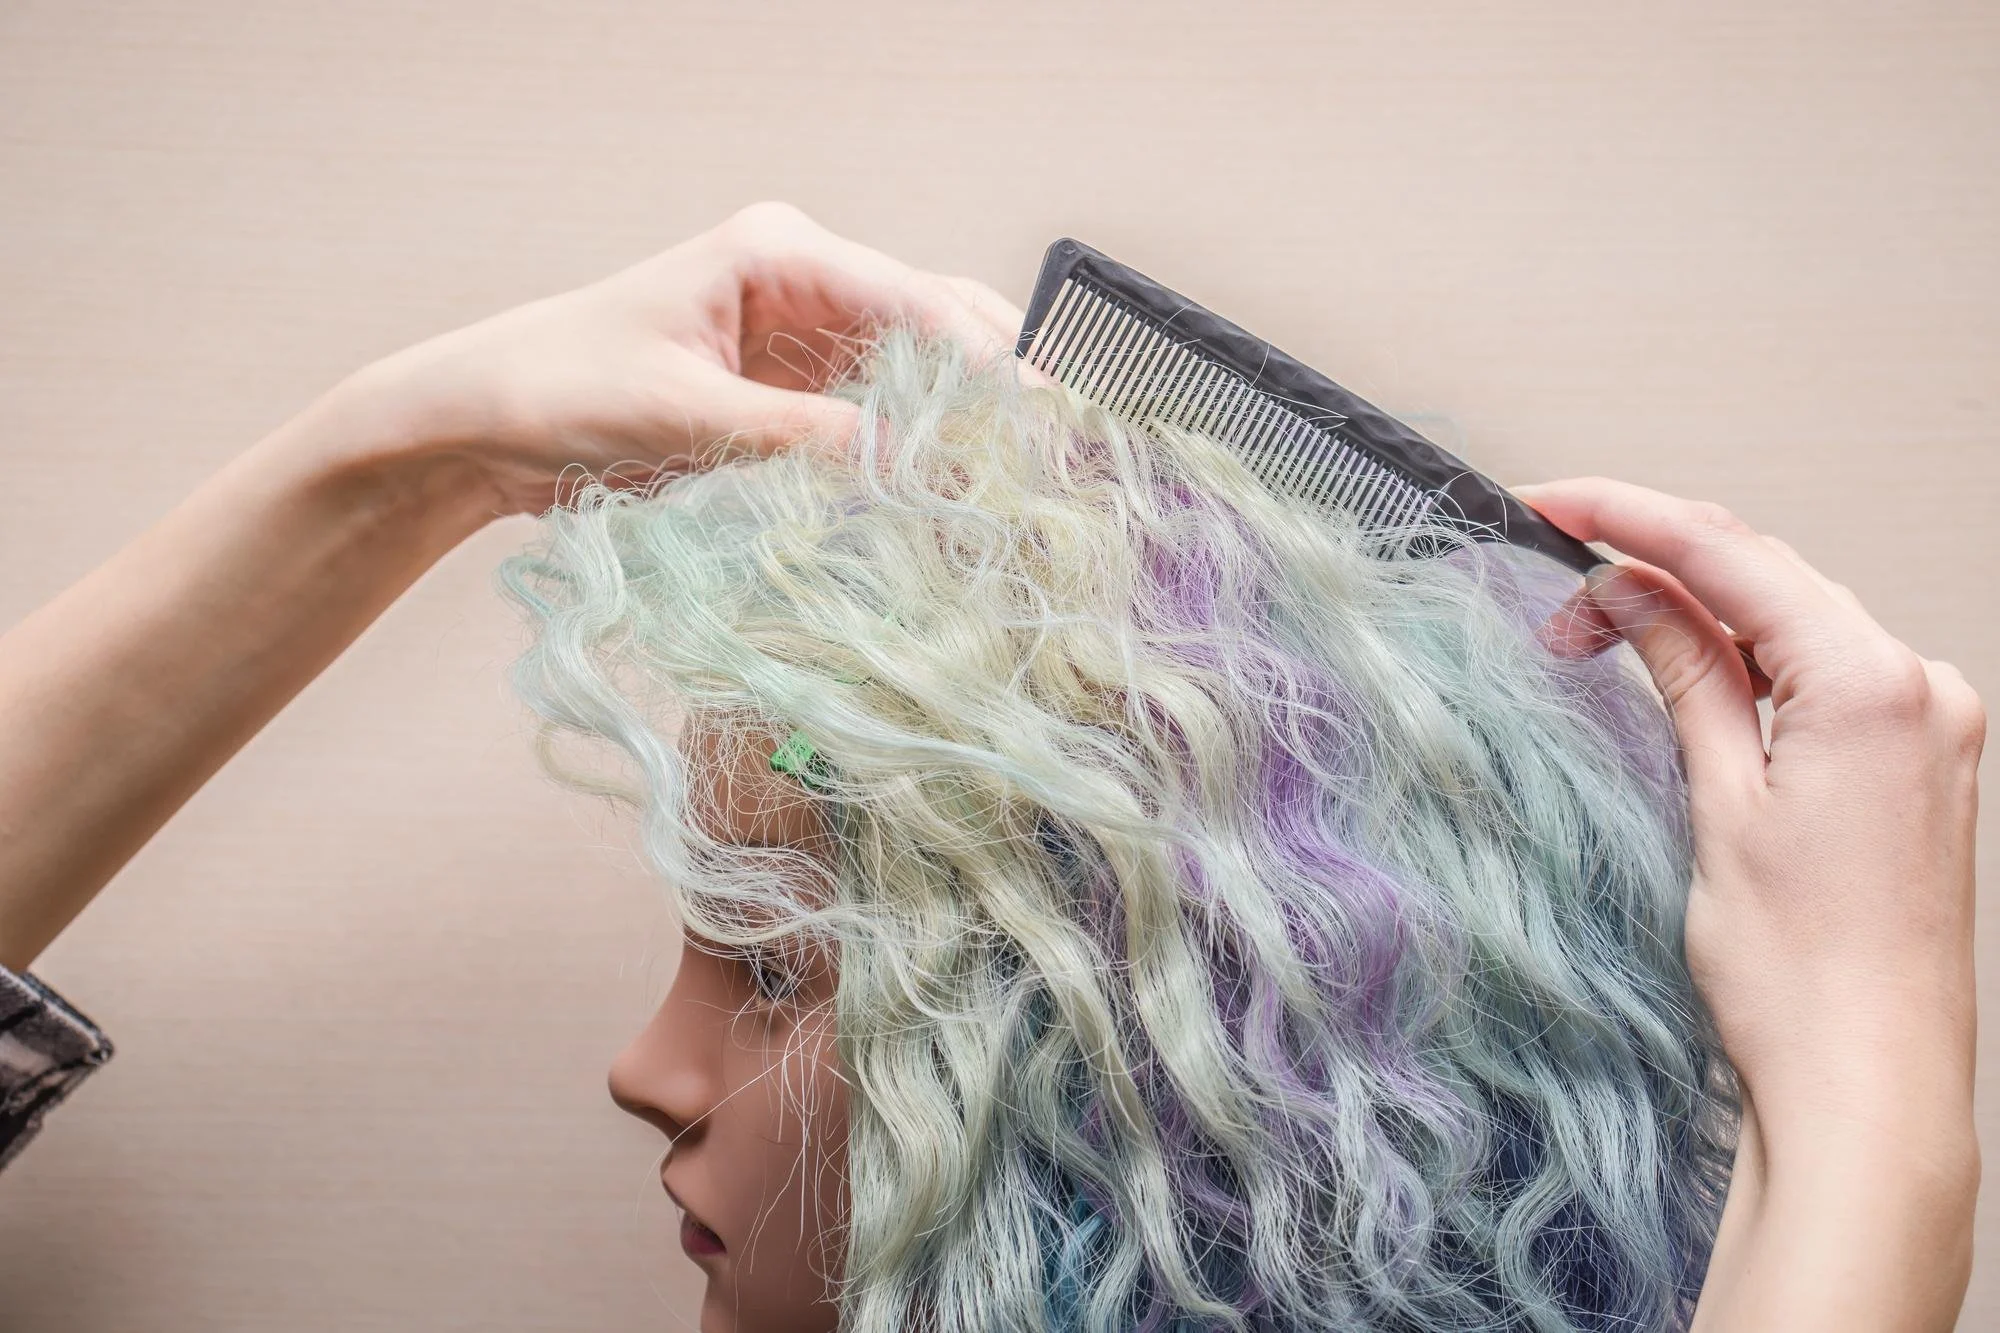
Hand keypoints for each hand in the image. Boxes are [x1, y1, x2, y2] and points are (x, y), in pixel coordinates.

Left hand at [342, 201, 1021, 514]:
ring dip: (973, 416)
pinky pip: (884, 409)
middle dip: (1003, 378)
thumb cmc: (559, 392)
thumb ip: (800, 438)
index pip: (912, 298)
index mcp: (777, 252)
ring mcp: (805, 332)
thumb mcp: (683, 417)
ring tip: (1036, 471)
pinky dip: (926, 445)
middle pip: (938, 319)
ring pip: (924, 366)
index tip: (1040, 420)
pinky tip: (964, 484)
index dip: (986, 362)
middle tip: (1067, 445)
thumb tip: (910, 467)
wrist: (484, 421)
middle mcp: (804, 278)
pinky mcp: (795, 387)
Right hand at [1519, 477, 1982, 1329]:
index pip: (1733, 555)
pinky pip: (1825, 676)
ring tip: (1598, 636)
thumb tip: (1631, 591)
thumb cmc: (1802, 974)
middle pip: (1769, 579)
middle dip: (1654, 569)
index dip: (1628, 517)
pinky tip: (1688, 672)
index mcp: (1876, 685)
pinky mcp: (1920, 761)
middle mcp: (1922, 689)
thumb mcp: (1719, 804)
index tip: (1551, 503)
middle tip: (1554, 589)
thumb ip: (1683, 675)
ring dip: (1700, 615)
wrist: (1869, 1081)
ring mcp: (1932, 724)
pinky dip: (1751, 662)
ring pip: (1796, 623)